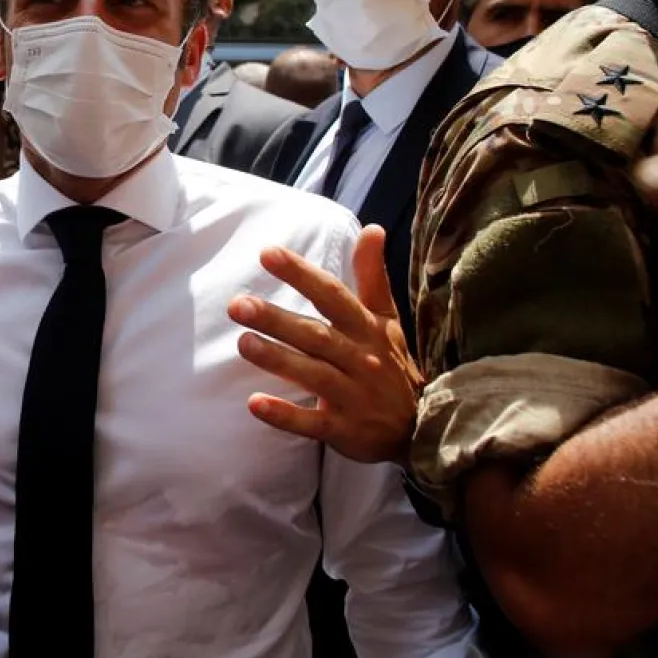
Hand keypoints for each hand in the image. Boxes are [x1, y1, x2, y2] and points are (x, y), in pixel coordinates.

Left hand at [230, 225, 421, 464]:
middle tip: (237, 305)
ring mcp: (353, 396)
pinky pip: (312, 422)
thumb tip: (372, 228)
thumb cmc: (391, 364)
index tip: (267, 253)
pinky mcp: (344, 430)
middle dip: (276, 319)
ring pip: (312, 374)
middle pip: (315, 335)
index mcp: (366, 328)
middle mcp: (360, 359)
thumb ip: (372, 276)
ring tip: (242, 343)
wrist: (420, 428)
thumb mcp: (387, 319)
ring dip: (277, 359)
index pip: (331, 295)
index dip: (301, 274)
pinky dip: (284, 414)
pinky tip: (255, 403)